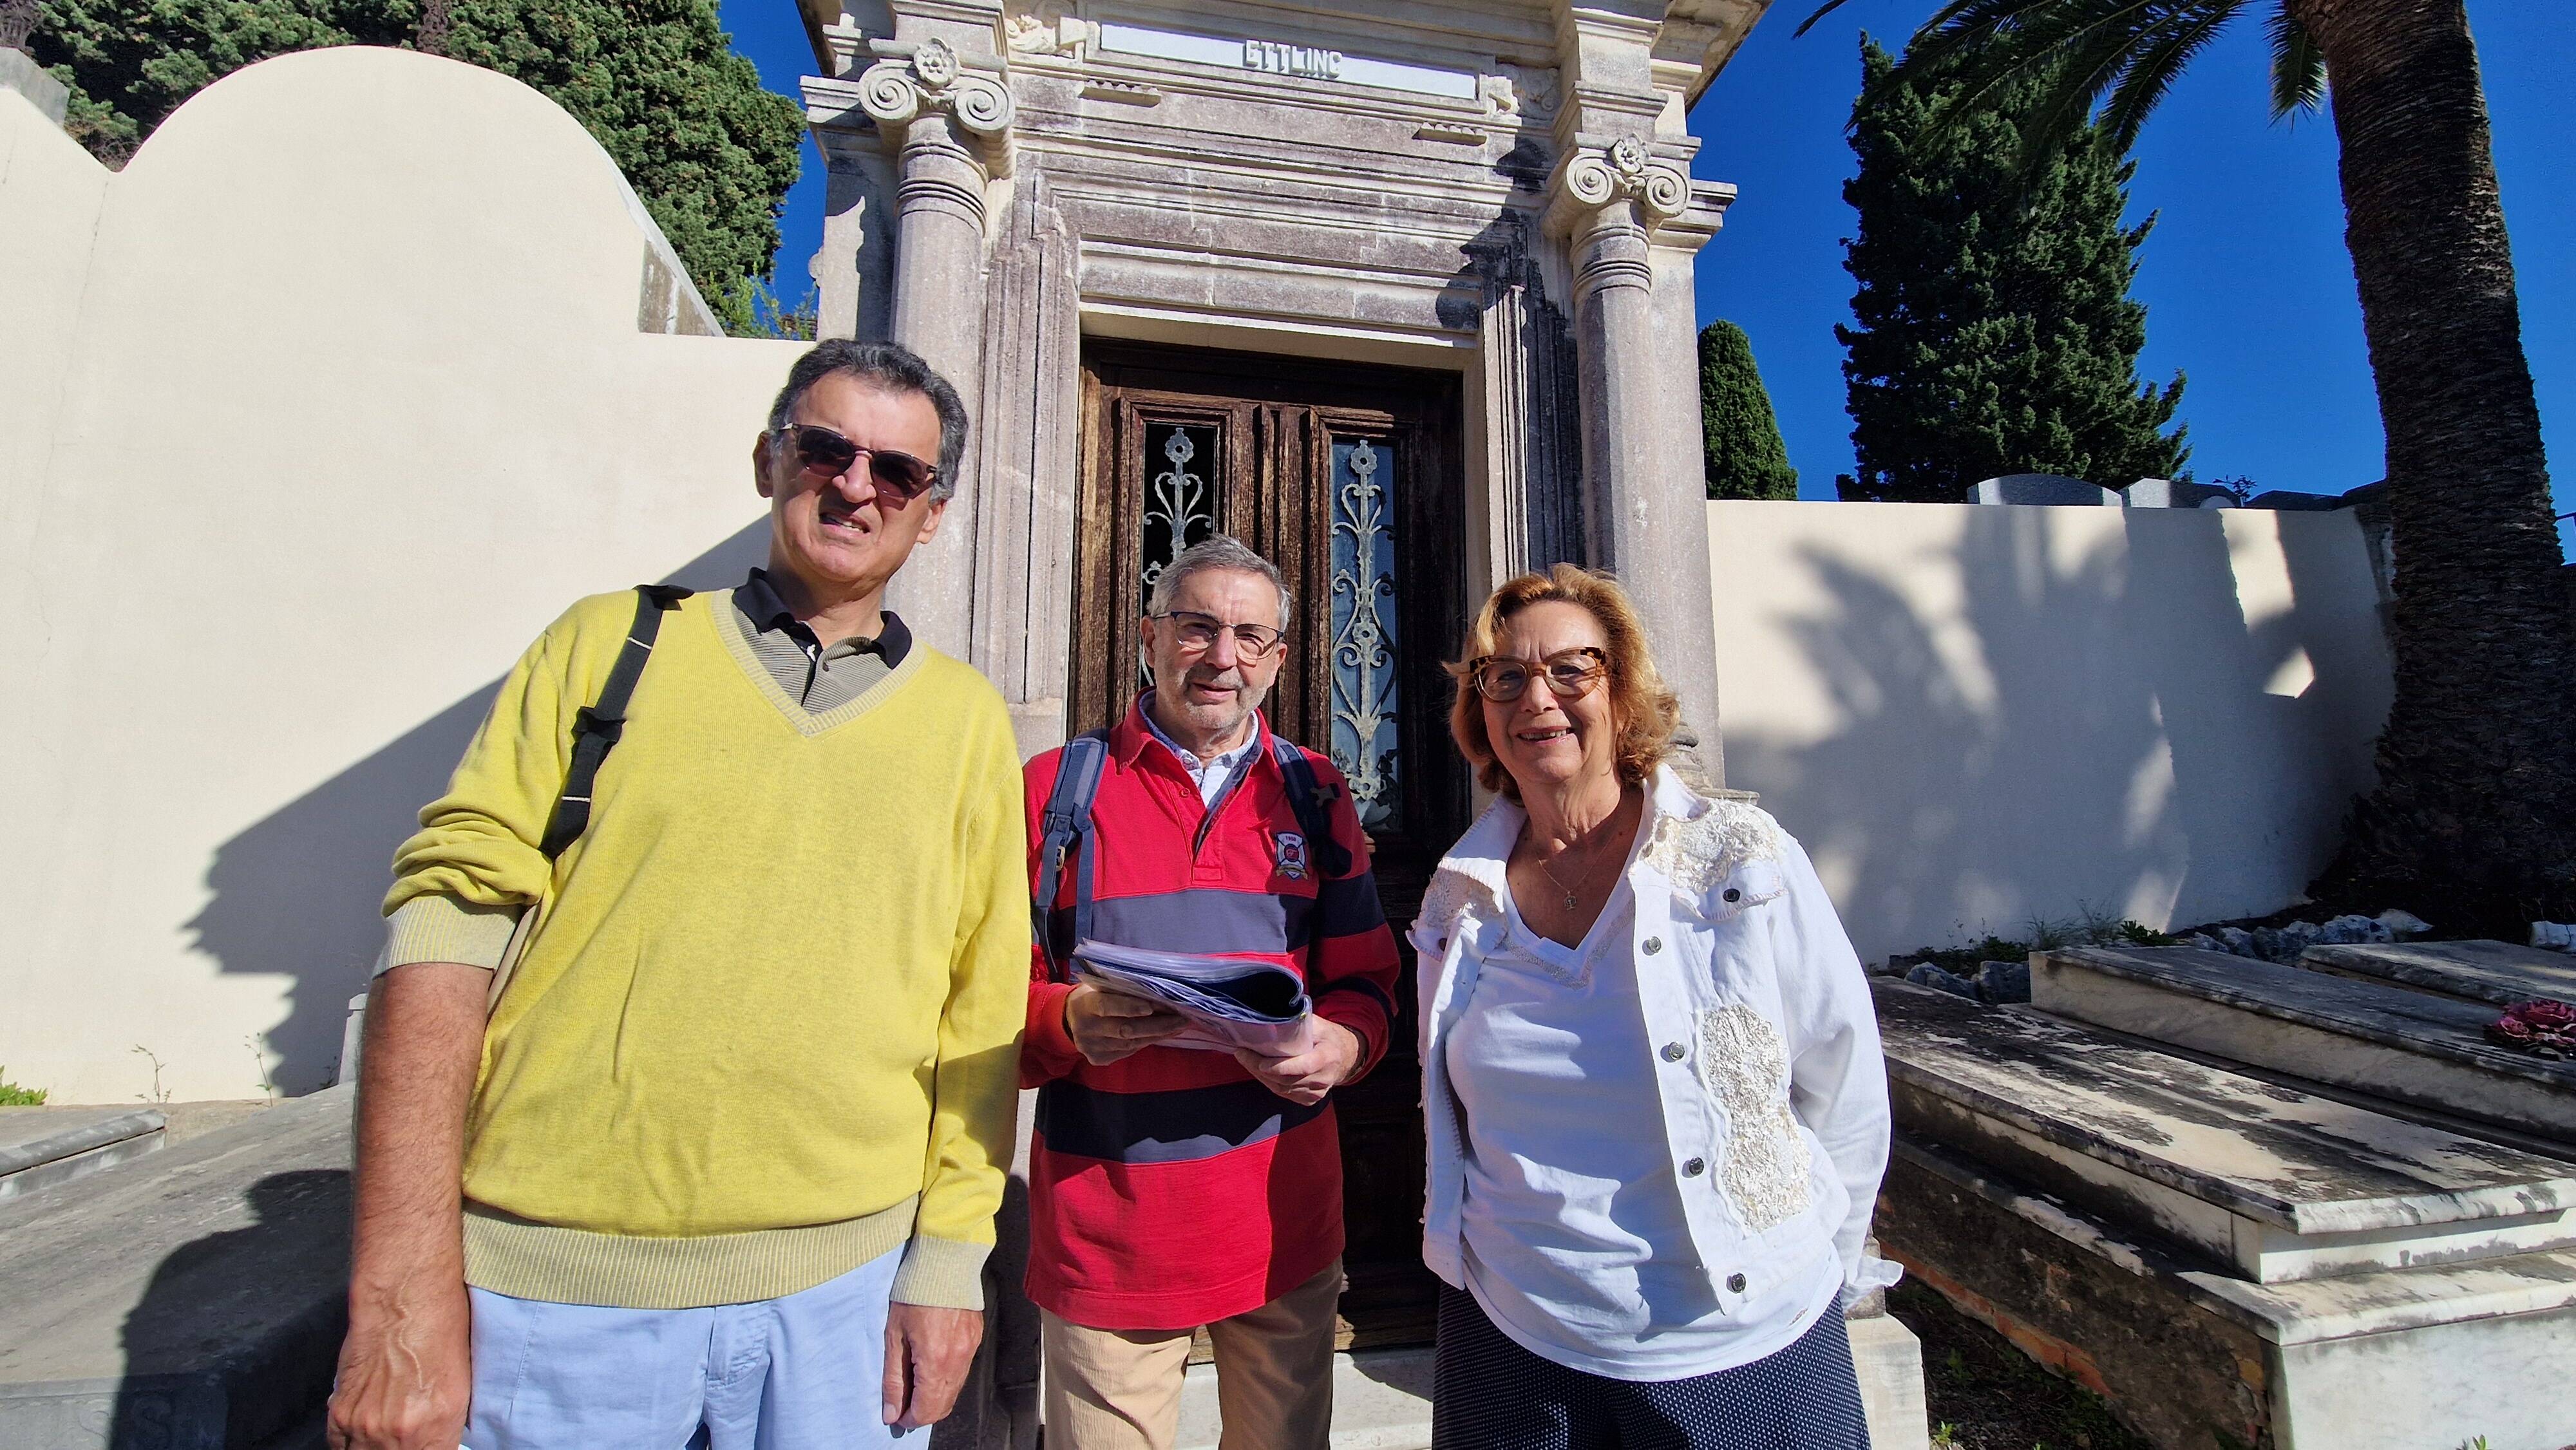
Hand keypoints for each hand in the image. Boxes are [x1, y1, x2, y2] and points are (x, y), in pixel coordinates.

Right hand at [326, 1276, 472, 1449]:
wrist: (405, 1305)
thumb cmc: (441, 1338)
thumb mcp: (459, 1392)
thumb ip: (442, 1432)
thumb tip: (432, 1447)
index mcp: (434, 1429)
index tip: (423, 1447)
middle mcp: (396, 1434)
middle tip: (406, 1440)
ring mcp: (364, 1426)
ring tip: (385, 1437)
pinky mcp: (340, 1413)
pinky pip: (338, 1447)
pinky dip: (350, 1445)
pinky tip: (363, 1436)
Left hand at [883, 1302, 983, 1429]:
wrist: (944, 1262)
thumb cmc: (913, 1295)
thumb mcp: (893, 1337)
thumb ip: (893, 1379)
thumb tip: (891, 1413)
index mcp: (935, 1361)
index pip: (926, 1410)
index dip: (909, 1419)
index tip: (896, 1416)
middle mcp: (958, 1361)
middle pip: (943, 1406)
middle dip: (923, 1413)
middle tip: (903, 1406)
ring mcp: (970, 1350)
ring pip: (955, 1391)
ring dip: (935, 1398)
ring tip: (915, 1387)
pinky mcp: (975, 1340)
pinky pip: (962, 1372)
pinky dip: (946, 1380)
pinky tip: (931, 1368)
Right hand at [1065, 984, 1186, 1065]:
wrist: (1067, 1020)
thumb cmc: (1091, 996)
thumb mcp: (1099, 987)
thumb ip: (1120, 989)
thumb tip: (1156, 993)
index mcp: (1084, 1004)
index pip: (1106, 1006)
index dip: (1129, 1007)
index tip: (1152, 1007)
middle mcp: (1086, 1029)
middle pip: (1125, 1029)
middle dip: (1157, 1025)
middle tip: (1182, 1018)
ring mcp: (1091, 1047)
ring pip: (1130, 1043)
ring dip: (1157, 1034)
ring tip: (1178, 1026)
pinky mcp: (1098, 1059)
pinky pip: (1127, 1051)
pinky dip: (1146, 1042)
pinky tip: (1161, 1034)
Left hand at [1233, 1018, 1360, 1104]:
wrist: (1344, 1057)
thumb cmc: (1327, 1037)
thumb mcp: (1318, 1024)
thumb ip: (1299, 1022)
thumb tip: (1272, 1015)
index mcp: (1328, 1057)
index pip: (1304, 1067)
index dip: (1281, 1067)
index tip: (1261, 1063)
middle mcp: (1324, 1078)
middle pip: (1287, 1080)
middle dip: (1260, 1068)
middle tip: (1242, 1054)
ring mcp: (1318, 1092)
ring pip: (1282, 1089)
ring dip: (1261, 1076)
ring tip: (1246, 1059)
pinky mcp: (1310, 1100)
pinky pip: (1285, 1094)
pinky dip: (1269, 1083)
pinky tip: (1259, 1071)